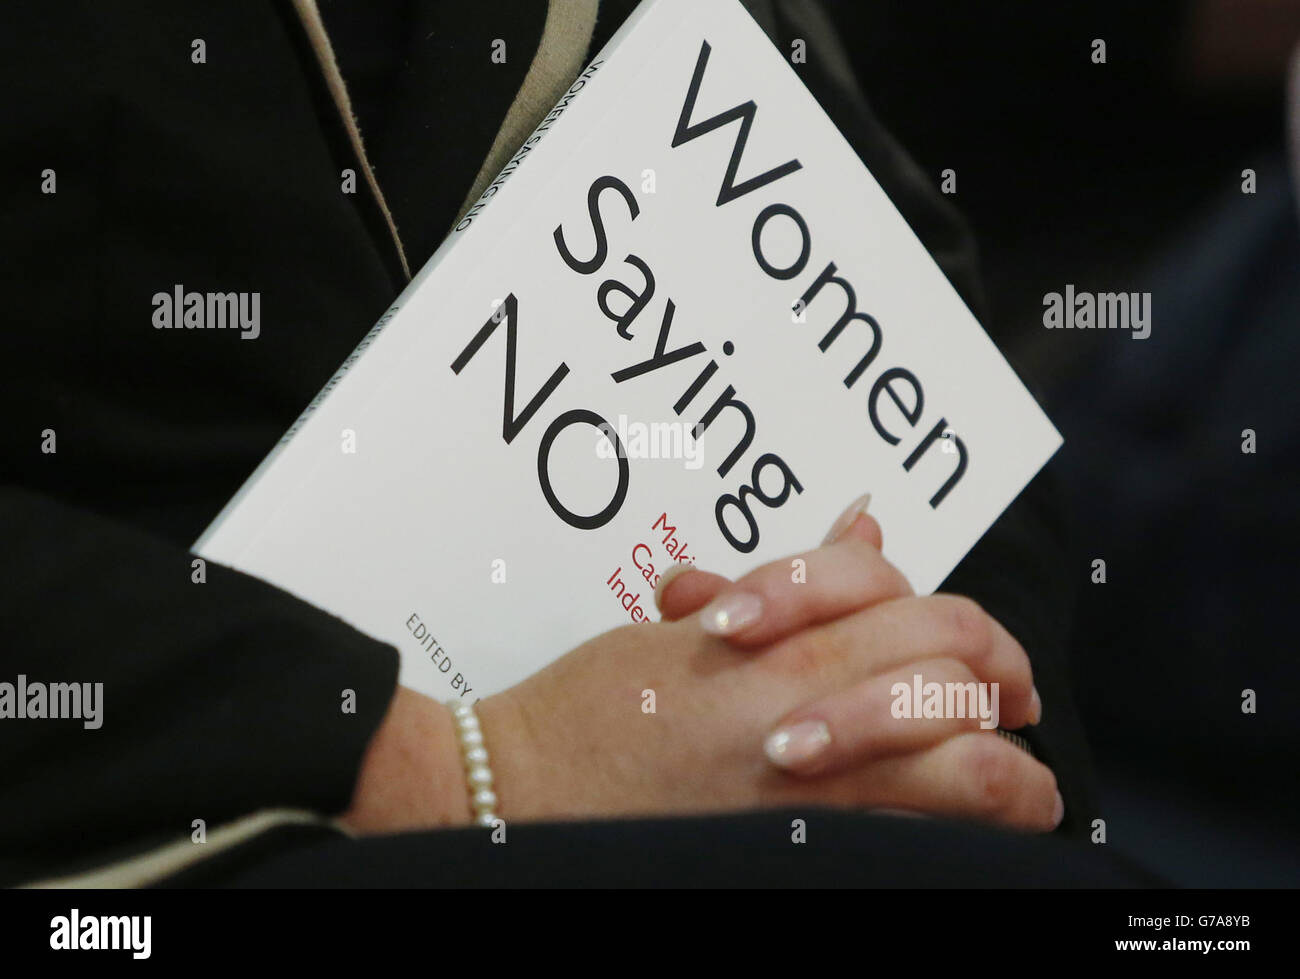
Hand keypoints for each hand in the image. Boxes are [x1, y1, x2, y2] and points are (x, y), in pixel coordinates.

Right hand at [477, 494, 1059, 830]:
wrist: (522, 791)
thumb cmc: (592, 709)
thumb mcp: (690, 629)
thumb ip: (793, 586)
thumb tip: (865, 528)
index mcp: (776, 642)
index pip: (909, 602)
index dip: (960, 622)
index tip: (979, 651)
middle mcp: (804, 705)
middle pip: (954, 668)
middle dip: (1004, 676)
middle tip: (1014, 696)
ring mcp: (812, 787)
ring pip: (969, 766)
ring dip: (1015, 771)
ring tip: (1024, 778)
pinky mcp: (802, 847)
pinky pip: (922, 840)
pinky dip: (968, 831)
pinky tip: (981, 828)